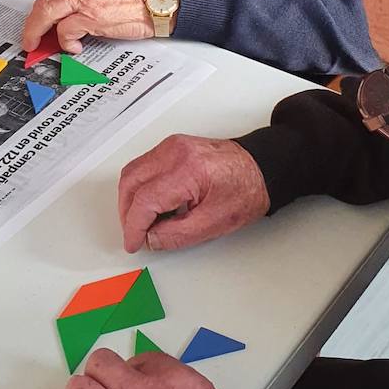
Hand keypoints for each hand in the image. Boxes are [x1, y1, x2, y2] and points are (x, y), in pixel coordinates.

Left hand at [21, 0, 158, 54]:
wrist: (164, 1)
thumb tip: (65, 15)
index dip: (42, 7)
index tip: (37, 20)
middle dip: (34, 22)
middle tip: (31, 37)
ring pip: (48, 12)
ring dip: (42, 32)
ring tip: (45, 44)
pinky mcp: (91, 13)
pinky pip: (65, 29)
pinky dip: (65, 41)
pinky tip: (74, 46)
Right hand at [119, 135, 270, 252]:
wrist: (261, 168)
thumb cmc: (246, 190)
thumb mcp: (213, 223)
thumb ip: (176, 235)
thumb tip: (150, 238)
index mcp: (187, 170)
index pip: (144, 199)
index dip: (133, 226)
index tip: (133, 242)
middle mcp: (175, 152)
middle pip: (130, 181)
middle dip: (127, 213)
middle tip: (135, 234)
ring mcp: (171, 146)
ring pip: (132, 172)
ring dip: (131, 199)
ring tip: (142, 222)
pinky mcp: (172, 147)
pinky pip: (143, 166)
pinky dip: (140, 187)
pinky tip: (151, 205)